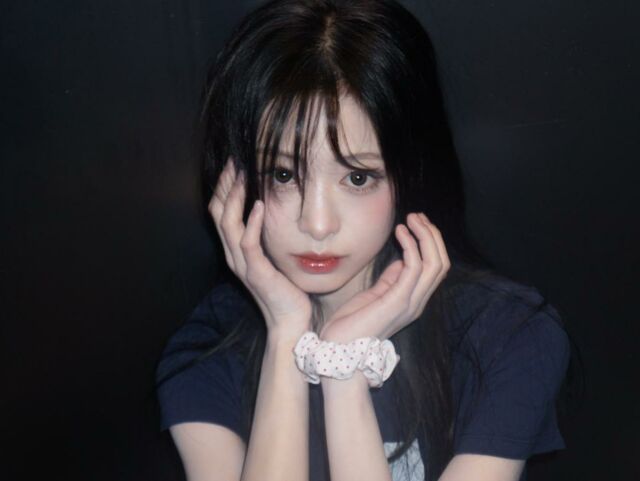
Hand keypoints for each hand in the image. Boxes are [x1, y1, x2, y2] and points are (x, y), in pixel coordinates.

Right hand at [208, 157, 311, 339]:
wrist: (290, 324)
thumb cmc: (286, 291)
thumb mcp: (273, 259)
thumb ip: (267, 239)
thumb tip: (273, 214)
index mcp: (237, 251)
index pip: (221, 212)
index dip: (224, 187)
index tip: (235, 164)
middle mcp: (235, 255)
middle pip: (218, 212)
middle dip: (225, 184)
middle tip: (234, 161)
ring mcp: (244, 264)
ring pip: (228, 224)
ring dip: (234, 197)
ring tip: (243, 174)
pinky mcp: (257, 272)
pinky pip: (248, 243)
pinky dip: (252, 222)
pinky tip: (260, 204)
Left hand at [319, 212, 449, 342]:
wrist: (338, 350)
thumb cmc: (352, 324)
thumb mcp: (375, 294)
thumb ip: (391, 279)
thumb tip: (403, 259)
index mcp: (413, 301)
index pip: (436, 268)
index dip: (431, 243)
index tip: (417, 223)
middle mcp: (417, 303)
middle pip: (441, 263)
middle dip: (433, 236)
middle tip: (418, 216)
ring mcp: (410, 304)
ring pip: (434, 264)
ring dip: (425, 236)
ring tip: (412, 219)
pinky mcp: (397, 302)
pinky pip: (414, 268)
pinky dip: (411, 246)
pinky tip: (400, 232)